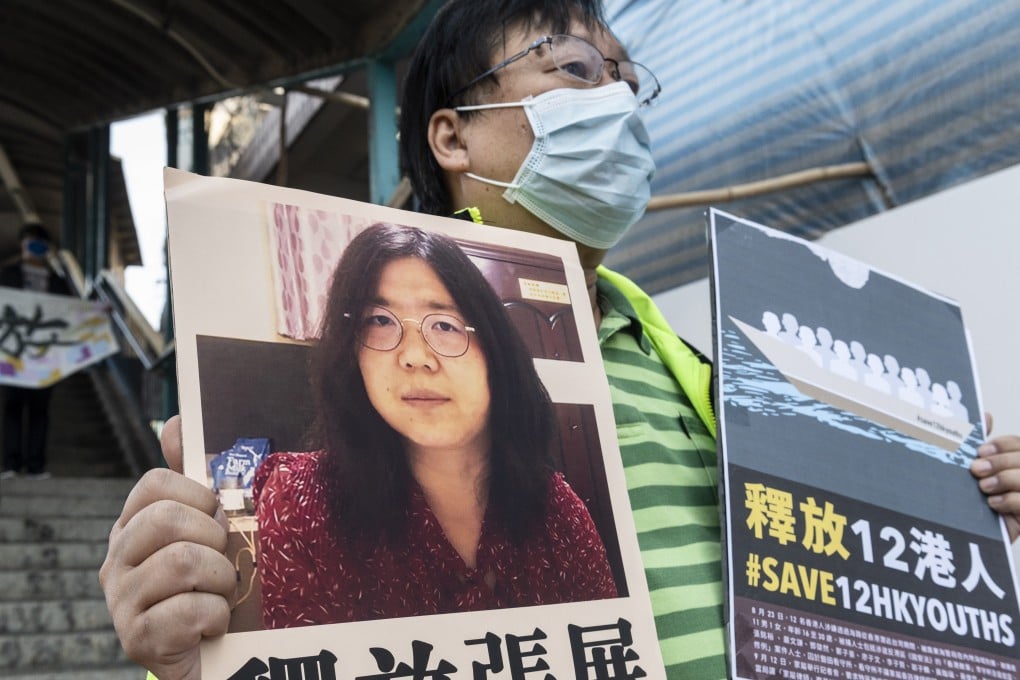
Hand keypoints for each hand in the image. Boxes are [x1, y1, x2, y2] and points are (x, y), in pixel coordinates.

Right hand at [99, 416, 235, 679]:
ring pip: (183, 563)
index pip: (155, 483)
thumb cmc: (213, 584)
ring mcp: (121, 602)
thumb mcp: (209, 527)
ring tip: (221, 594)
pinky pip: (191, 611)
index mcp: (132, 527)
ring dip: (222, 579)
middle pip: (168, 519)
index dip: (198, 495)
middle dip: (214, 539)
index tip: (215, 518)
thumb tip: (177, 420)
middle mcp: (116, 561)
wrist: (215, 654)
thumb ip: (194, 478)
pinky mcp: (138, 640)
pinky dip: (217, 616)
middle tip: (222, 562)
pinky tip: (212, 624)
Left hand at [970, 413, 1019, 542]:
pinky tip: (992, 503)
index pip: (1018, 444)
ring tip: (983, 487)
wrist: (961, 538)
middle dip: (1000, 462)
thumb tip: (986, 415)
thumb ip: (977, 444)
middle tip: (976, 469)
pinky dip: (1010, 501)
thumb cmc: (965, 500)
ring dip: (1005, 480)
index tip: (980, 450)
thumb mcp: (969, 471)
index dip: (1002, 445)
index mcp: (1012, 463)